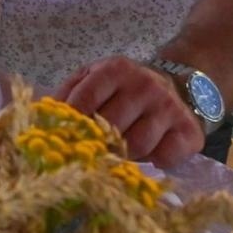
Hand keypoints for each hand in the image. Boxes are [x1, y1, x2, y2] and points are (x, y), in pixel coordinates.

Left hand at [55, 55, 204, 168]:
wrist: (179, 84)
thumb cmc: (125, 87)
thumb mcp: (95, 77)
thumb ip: (69, 93)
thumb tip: (43, 117)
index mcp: (115, 70)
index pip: (85, 100)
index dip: (71, 124)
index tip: (63, 140)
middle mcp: (144, 86)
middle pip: (111, 127)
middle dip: (97, 144)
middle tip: (90, 154)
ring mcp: (169, 109)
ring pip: (136, 146)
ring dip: (123, 156)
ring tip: (117, 155)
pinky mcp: (189, 132)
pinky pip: (164, 158)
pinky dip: (152, 163)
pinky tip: (146, 157)